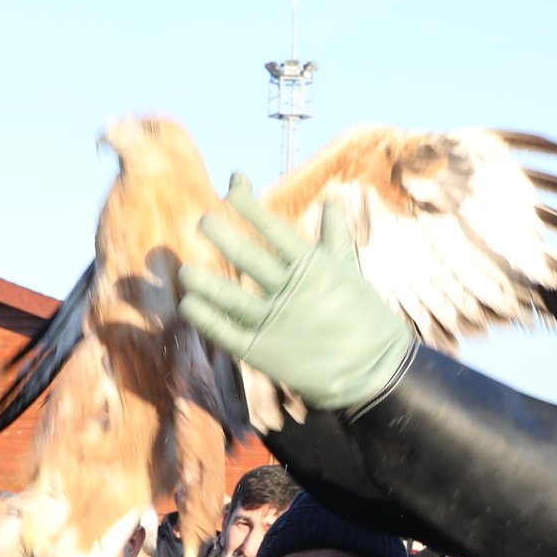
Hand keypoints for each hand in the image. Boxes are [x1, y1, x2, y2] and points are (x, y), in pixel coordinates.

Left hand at [176, 177, 416, 411]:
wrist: (372, 368)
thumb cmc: (361, 313)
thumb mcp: (348, 270)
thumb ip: (335, 236)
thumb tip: (332, 201)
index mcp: (313, 267)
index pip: (277, 231)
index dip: (252, 209)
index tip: (232, 188)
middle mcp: (292, 292)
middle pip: (251, 260)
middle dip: (226, 239)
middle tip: (204, 222)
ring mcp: (276, 323)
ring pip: (233, 299)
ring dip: (207, 284)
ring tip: (184, 272)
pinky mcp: (264, 352)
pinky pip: (229, 334)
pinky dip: (207, 320)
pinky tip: (189, 305)